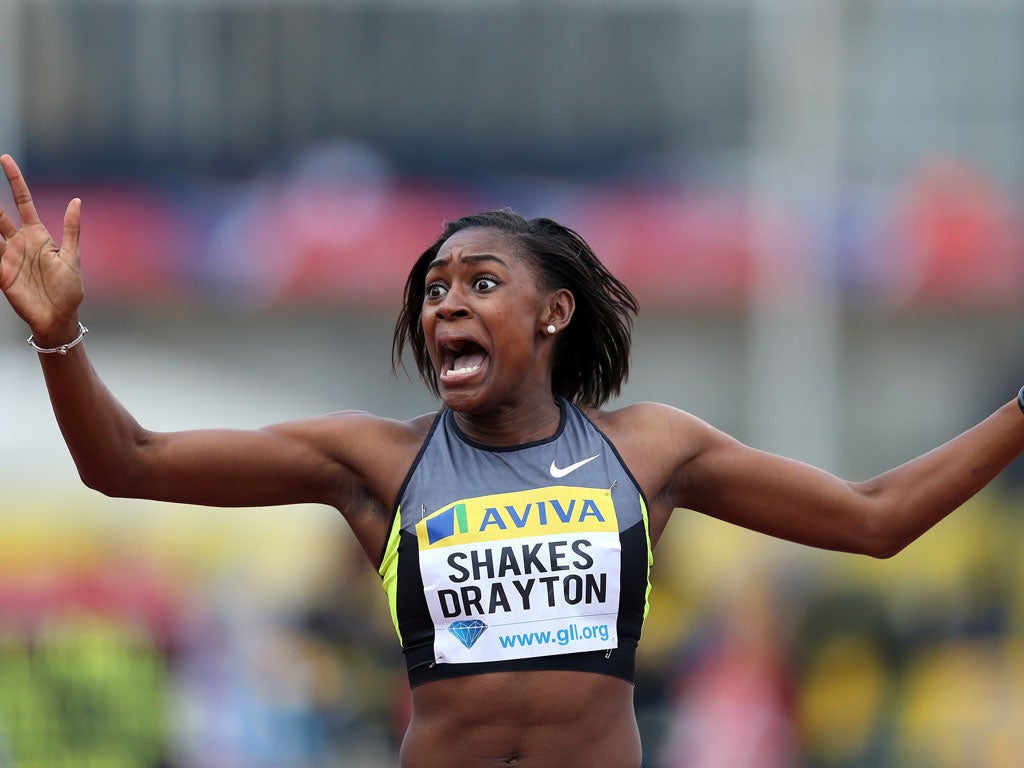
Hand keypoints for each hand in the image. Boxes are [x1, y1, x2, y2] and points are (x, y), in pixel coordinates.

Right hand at [0, 154, 83, 343]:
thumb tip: (77, 201)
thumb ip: (72, 229)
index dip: (15, 181)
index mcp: (38, 236)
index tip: (5, 160)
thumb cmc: (69, 289)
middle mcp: (20, 242)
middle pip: (0, 214)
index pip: (24, 202)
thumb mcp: (72, 257)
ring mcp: (8, 256)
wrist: (59, 317)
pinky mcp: (1, 272)